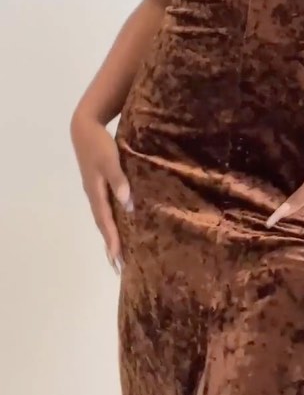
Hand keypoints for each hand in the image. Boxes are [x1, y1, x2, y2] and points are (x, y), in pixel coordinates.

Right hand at [70, 112, 132, 272]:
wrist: (85, 127)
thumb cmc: (99, 143)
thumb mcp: (110, 160)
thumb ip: (118, 180)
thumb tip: (128, 204)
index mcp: (95, 192)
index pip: (106, 222)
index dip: (112, 241)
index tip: (118, 260)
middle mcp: (94, 195)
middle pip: (103, 225)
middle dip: (111, 245)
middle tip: (118, 266)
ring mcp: (95, 190)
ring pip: (104, 218)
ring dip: (110, 236)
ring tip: (118, 253)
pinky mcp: (98, 184)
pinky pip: (105, 208)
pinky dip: (111, 221)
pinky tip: (119, 224)